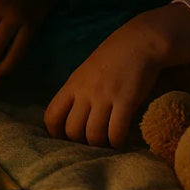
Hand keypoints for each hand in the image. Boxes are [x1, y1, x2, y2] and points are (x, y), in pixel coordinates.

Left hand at [44, 3, 189, 146]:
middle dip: (81, 143)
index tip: (68, 139)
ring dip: (101, 145)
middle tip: (93, 140)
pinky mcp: (125, 101)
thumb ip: (76, 93)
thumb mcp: (85, 73)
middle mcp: (84, 92)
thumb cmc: (111, 59)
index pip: (51, 116)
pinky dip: (117, 142)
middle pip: (72, 131)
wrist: (137, 43)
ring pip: (93, 136)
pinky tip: (121, 139)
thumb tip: (70, 118)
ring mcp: (103, 96)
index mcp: (71, 85)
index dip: (56, 133)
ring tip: (108, 141)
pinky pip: (116, 133)